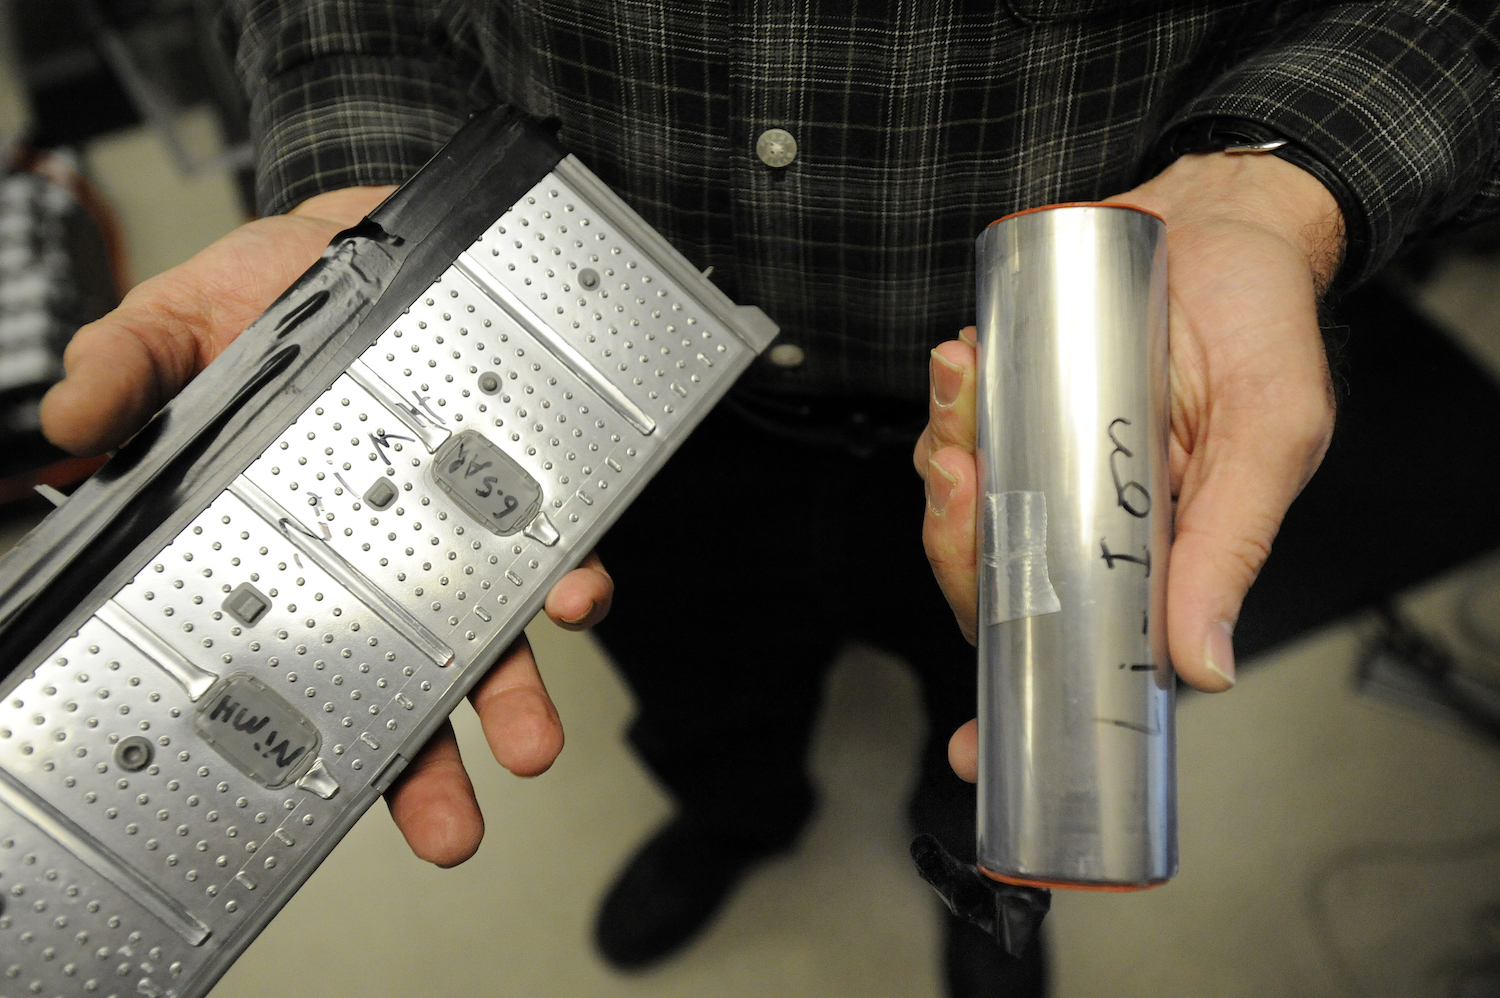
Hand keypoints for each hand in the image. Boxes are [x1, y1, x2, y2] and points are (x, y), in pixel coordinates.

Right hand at [41, 187, 614, 865]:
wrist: (376, 230)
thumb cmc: (269, 289)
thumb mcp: (173, 322)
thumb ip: (124, 375)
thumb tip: (64, 431)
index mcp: (288, 543)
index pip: (291, 656)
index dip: (302, 730)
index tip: (308, 797)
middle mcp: (380, 554)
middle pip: (401, 679)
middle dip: (424, 763)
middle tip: (443, 830)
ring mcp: (456, 522)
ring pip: (490, 630)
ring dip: (515, 693)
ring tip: (528, 747)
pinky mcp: (523, 475)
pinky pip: (558, 538)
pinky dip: (573, 571)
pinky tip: (578, 593)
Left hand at [914, 153, 1341, 780]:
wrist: (1223, 224)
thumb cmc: (1262, 331)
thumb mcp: (1268, 439)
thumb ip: (1230, 548)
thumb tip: (1206, 666)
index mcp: (1153, 561)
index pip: (1079, 657)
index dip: (1019, 706)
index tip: (970, 749)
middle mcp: (1087, 529)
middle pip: (994, 589)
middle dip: (958, 546)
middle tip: (961, 480)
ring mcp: (1043, 471)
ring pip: (963, 513)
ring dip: (945, 461)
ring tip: (962, 388)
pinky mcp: (1014, 415)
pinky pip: (956, 436)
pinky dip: (947, 406)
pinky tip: (962, 363)